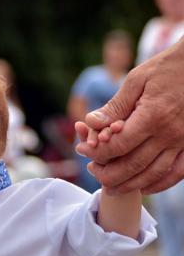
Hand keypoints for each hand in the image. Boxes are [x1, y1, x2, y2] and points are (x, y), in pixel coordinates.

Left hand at [75, 39, 183, 193]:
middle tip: (92, 170)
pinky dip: (158, 184)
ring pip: (152, 175)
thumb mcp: (137, 80)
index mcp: (152, 116)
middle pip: (132, 166)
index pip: (117, 146)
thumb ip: (114, 106)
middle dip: (107, 173)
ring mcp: (183, 142)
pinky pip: (176, 173)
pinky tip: (142, 187)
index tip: (82, 149)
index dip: (96, 152)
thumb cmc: (167, 68)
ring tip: (110, 185)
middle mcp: (170, 134)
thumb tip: (90, 122)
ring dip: (129, 185)